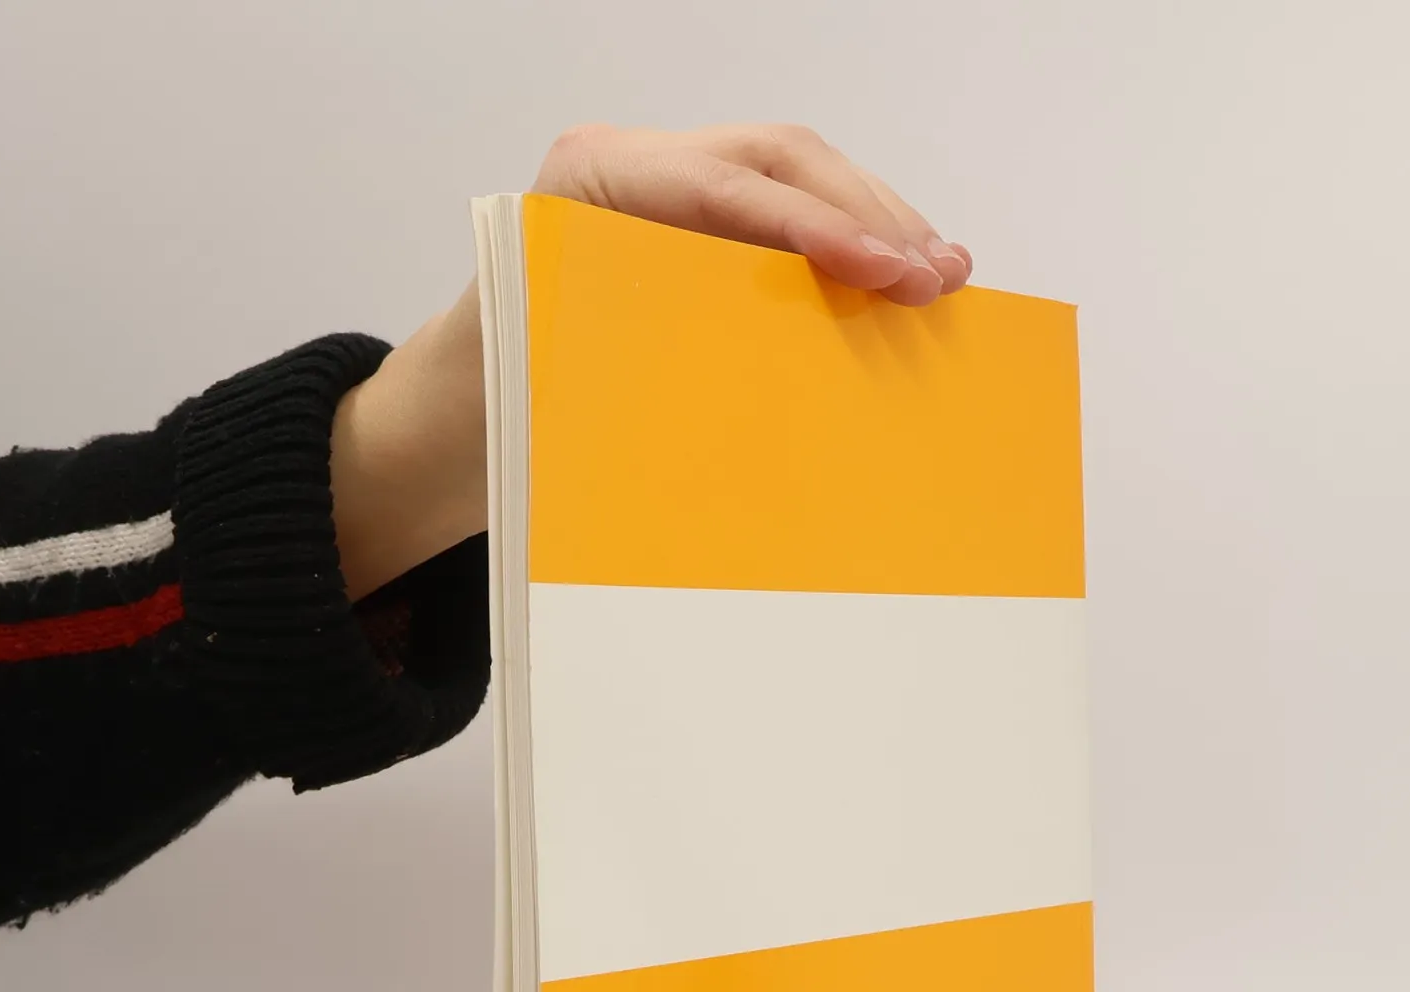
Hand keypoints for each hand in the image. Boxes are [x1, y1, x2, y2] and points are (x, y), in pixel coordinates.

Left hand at [331, 124, 971, 600]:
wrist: (464, 413)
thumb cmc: (503, 405)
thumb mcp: (556, 387)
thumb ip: (640, 371)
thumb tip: (755, 395)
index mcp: (588, 182)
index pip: (726, 186)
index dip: (817, 223)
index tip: (886, 268)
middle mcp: (637, 166)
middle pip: (778, 160)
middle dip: (869, 212)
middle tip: (939, 275)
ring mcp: (675, 188)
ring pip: (796, 178)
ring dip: (878, 222)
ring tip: (945, 274)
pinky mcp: (705, 228)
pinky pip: (789, 219)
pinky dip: (853, 246)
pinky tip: (905, 279)